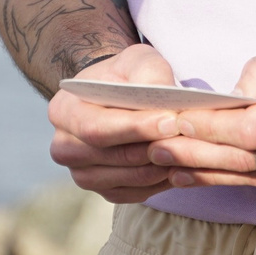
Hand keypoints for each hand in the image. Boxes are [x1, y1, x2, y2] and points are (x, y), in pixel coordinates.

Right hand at [47, 44, 184, 203]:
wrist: (119, 96)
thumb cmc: (126, 76)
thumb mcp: (137, 61)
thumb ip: (149, 73)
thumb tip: (165, 99)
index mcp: (63, 111)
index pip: (96, 128)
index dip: (135, 128)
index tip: (171, 121)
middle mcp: (66, 148)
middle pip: (113, 157)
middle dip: (154, 148)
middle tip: (189, 137)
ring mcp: (83, 174)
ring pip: (129, 178)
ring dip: (163, 166)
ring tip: (191, 149)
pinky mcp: (106, 191)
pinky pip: (138, 193)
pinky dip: (163, 182)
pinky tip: (183, 165)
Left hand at [145, 36, 255, 187]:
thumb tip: (234, 94)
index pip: (249, 129)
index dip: (207, 131)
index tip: (171, 123)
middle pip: (247, 161)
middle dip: (197, 158)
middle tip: (154, 151)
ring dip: (214, 176)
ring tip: (172, 170)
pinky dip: (245, 179)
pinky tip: (217, 176)